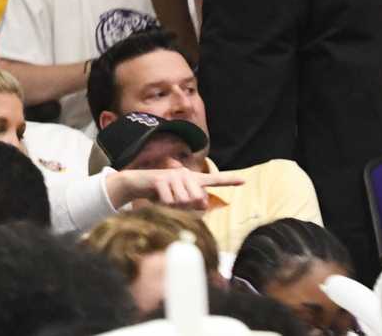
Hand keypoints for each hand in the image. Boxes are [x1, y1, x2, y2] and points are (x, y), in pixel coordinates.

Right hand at [107, 165, 247, 210]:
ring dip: (174, 207)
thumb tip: (203, 203)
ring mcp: (174, 175)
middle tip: (174, 205)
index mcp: (193, 179)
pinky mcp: (161, 179)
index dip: (229, 180)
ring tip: (165, 202)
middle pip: (197, 199)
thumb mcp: (177, 201)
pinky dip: (164, 206)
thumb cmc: (160, 194)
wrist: (137, 183)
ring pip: (183, 201)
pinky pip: (169, 201)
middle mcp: (186, 174)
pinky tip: (158, 200)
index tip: (244, 181)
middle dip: (187, 208)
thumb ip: (192, 204)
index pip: (214, 179)